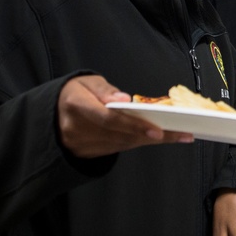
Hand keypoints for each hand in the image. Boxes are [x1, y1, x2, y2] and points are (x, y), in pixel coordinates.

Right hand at [57, 75, 193, 158]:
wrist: (52, 113)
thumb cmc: (76, 92)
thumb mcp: (85, 82)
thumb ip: (104, 89)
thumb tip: (123, 99)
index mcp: (75, 104)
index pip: (108, 118)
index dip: (133, 125)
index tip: (157, 130)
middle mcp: (76, 128)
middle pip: (121, 135)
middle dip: (153, 135)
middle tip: (182, 133)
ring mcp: (82, 144)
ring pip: (123, 144)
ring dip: (151, 141)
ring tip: (179, 135)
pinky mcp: (89, 153)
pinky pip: (119, 149)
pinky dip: (140, 143)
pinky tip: (161, 138)